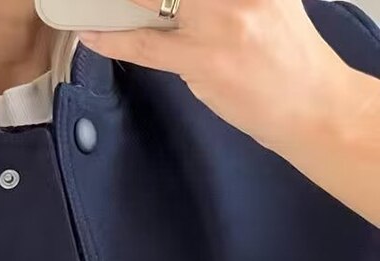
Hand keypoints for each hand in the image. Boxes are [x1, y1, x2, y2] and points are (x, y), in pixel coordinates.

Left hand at [75, 0, 353, 149]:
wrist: (312, 107)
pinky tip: (91, 33)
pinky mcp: (204, 58)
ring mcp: (222, 21)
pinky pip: (146, 44)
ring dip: (119, 1)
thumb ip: (226, 0)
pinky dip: (114, 38)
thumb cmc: (287, 61)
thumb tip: (179, 3)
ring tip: (91, 1)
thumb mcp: (267, 7)